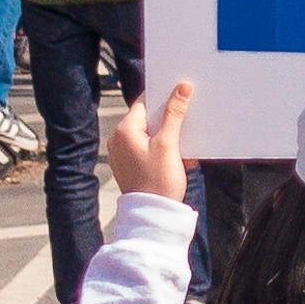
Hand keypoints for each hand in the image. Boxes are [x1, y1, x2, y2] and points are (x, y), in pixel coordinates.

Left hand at [104, 78, 196, 209]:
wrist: (153, 215)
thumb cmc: (158, 181)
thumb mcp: (169, 143)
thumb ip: (174, 113)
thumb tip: (181, 88)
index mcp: (124, 130)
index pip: (144, 102)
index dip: (164, 97)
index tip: (180, 95)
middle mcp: (118, 140)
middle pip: (147, 118)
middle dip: (168, 119)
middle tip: (186, 121)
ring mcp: (123, 154)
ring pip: (149, 134)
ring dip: (168, 136)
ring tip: (182, 146)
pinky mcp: (130, 166)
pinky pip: (147, 148)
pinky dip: (162, 149)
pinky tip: (177, 158)